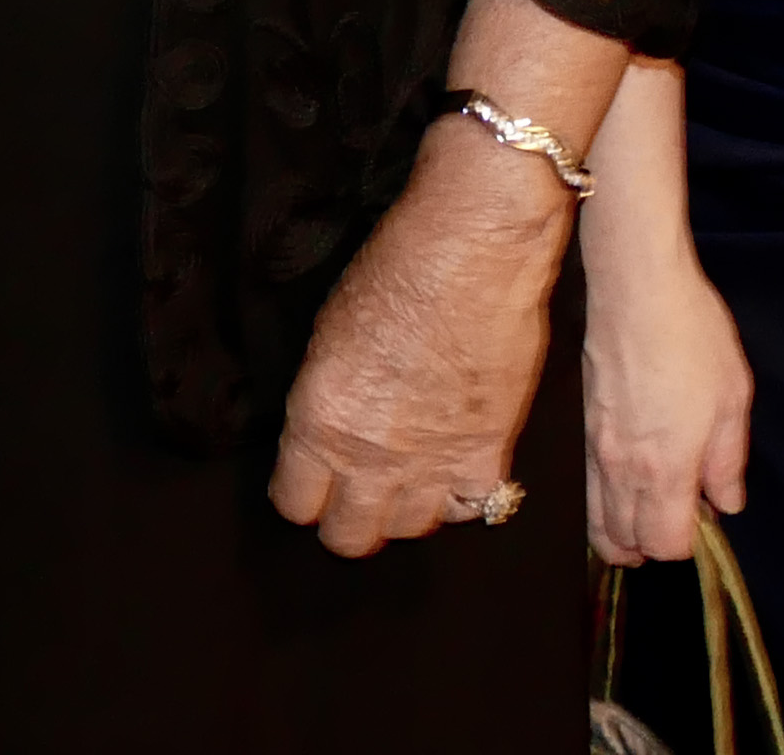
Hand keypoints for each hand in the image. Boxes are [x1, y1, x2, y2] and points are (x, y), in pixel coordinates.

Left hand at [266, 122, 573, 554]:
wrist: (473, 245)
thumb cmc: (397, 266)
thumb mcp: (329, 335)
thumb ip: (327, 402)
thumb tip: (330, 431)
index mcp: (319, 422)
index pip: (295, 503)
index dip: (305, 493)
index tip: (316, 481)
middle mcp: (369, 456)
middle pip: (349, 537)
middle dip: (351, 516)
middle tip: (364, 488)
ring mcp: (432, 463)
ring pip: (411, 530)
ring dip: (410, 505)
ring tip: (416, 474)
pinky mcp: (488, 454)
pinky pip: (473, 510)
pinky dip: (468, 494)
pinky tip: (464, 466)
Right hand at [577, 216, 750, 565]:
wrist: (635, 289)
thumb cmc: (693, 337)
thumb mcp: (732, 398)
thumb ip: (727, 462)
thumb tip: (726, 505)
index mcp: (665, 469)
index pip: (665, 545)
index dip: (686, 545)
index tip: (703, 520)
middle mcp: (622, 471)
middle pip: (624, 543)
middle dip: (651, 547)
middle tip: (677, 521)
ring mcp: (594, 451)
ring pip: (596, 523)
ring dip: (621, 535)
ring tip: (648, 518)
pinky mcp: (582, 428)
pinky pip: (587, 491)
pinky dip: (602, 507)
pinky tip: (626, 488)